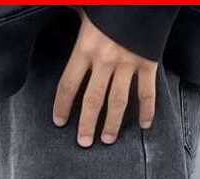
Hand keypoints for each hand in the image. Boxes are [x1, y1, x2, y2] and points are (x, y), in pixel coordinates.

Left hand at [52, 11, 157, 147]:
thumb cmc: (111, 0)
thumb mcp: (85, 6)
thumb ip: (70, 14)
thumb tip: (51, 8)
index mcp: (85, 47)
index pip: (69, 84)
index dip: (62, 106)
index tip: (59, 121)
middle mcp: (105, 60)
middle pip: (92, 100)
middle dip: (86, 124)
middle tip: (83, 142)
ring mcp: (128, 63)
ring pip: (118, 102)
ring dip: (112, 124)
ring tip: (107, 140)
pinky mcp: (148, 62)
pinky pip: (147, 92)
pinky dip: (148, 111)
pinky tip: (145, 125)